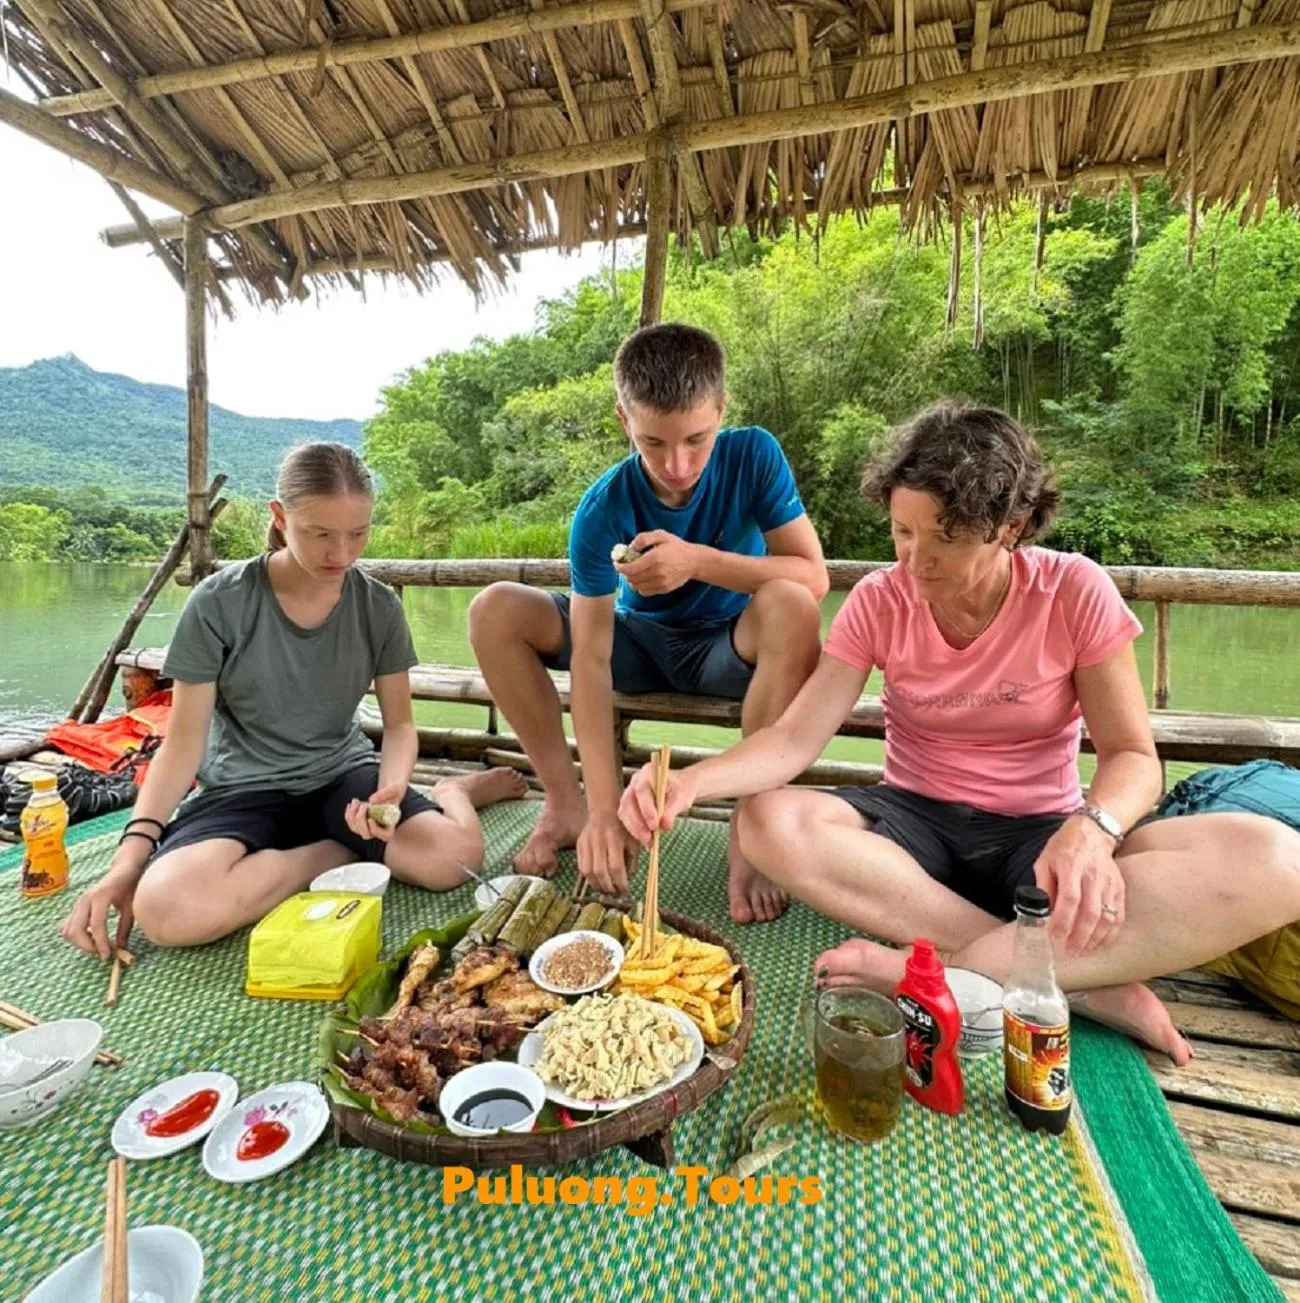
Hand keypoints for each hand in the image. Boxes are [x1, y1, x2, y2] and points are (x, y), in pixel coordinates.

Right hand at [59, 845, 145, 958]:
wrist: (123, 869)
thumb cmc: (131, 886)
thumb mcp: (132, 907)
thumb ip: (125, 928)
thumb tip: (121, 949)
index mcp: (101, 896)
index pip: (96, 925)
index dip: (101, 943)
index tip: (108, 956)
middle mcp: (85, 899)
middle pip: (76, 930)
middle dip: (87, 946)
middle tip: (103, 952)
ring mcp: (78, 902)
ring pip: (68, 930)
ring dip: (80, 942)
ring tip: (98, 945)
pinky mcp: (76, 906)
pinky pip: (68, 926)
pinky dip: (76, 936)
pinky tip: (92, 937)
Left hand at [345, 783, 403, 842]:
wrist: (389, 791)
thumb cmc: (395, 791)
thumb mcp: (394, 789)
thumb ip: (385, 794)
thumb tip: (371, 800)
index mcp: (392, 824)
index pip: (385, 835)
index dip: (375, 830)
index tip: (370, 819)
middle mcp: (380, 830)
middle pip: (367, 834)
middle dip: (360, 821)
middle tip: (363, 805)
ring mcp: (369, 828)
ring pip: (356, 829)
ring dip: (352, 816)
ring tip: (356, 801)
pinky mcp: (361, 824)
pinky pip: (351, 824)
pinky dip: (349, 815)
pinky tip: (351, 804)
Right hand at [577, 810, 638, 895]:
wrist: (605, 811)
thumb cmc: (623, 827)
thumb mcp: (633, 840)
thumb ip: (633, 859)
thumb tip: (628, 878)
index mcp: (615, 838)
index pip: (616, 866)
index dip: (620, 882)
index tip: (625, 890)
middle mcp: (598, 841)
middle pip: (600, 871)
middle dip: (608, 887)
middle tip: (614, 894)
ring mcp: (586, 843)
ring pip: (587, 871)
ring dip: (596, 885)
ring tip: (605, 890)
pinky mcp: (579, 845)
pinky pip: (581, 866)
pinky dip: (589, 878)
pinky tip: (597, 881)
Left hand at [616, 530, 698, 596]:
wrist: (694, 561)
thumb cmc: (676, 547)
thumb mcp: (661, 535)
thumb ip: (643, 538)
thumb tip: (630, 547)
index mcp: (655, 558)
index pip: (630, 568)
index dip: (620, 567)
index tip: (617, 563)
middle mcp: (657, 572)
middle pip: (632, 578)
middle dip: (625, 573)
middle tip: (626, 566)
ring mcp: (660, 582)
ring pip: (637, 586)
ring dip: (632, 580)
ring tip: (635, 572)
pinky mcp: (663, 589)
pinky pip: (645, 592)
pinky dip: (640, 586)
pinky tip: (643, 578)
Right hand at [619, 763, 697, 845]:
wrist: (680, 789)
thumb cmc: (681, 789)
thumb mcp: (682, 796)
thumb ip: (673, 809)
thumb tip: (665, 825)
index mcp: (648, 773)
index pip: (642, 790)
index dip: (646, 809)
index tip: (654, 825)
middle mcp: (635, 782)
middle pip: (628, 802)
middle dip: (637, 822)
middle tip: (648, 838)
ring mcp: (630, 794)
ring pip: (625, 812)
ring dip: (634, 829)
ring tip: (648, 842)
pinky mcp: (629, 806)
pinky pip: (626, 819)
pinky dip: (635, 831)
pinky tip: (646, 842)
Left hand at [1033, 816, 1124, 954]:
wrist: (1092, 832)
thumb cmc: (1064, 848)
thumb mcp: (1044, 861)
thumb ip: (1043, 886)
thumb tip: (1041, 912)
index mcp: (1071, 866)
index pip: (1070, 898)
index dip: (1063, 920)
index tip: (1055, 936)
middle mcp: (1093, 876)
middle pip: (1090, 912)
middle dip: (1080, 936)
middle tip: (1070, 951)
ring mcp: (1110, 883)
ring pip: (1107, 917)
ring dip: (1095, 939)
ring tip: (1083, 951)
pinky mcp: (1119, 888)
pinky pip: (1119, 915)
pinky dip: (1111, 933)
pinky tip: (1100, 944)